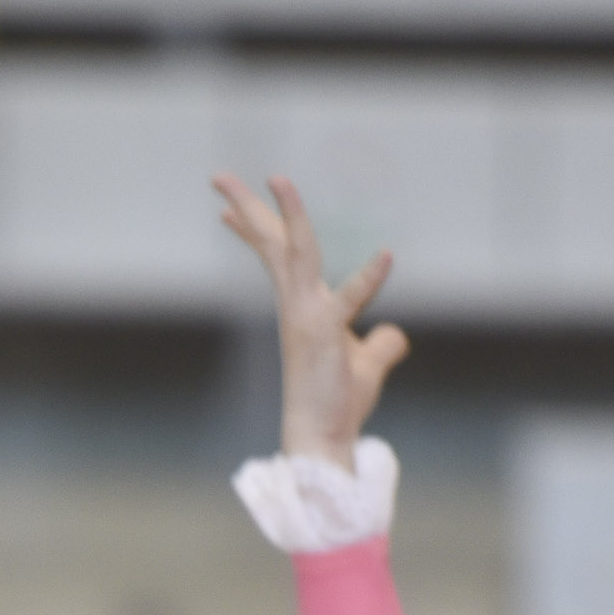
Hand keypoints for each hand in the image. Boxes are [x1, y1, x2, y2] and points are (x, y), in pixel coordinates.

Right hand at [214, 173, 406, 470]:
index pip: (274, 257)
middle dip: (246, 206)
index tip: (225, 209)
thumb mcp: (367, 364)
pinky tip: (387, 255)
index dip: (253, 228)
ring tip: (277, 178)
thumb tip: (395, 333)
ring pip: (298, 253)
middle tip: (217, 175)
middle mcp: (297, 305)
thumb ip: (382, 343)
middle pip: (271, 243)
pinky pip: (350, 301)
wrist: (324, 439)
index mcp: (301, 306)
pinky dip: (370, 279)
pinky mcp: (328, 335)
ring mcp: (308, 316)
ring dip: (289, 214)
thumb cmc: (338, 403)